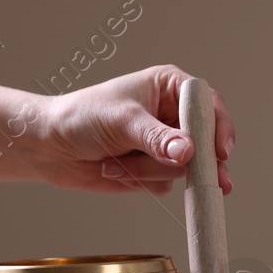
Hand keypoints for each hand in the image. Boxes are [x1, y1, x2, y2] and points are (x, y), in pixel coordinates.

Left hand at [35, 65, 234, 195]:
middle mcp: (171, 115)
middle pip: (203, 143)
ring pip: (183, 169)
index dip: (218, 129)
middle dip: (198, 162)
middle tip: (215, 183)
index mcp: (169, 87)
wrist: (51, 147)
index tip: (221, 152)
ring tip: (119, 162)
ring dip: (151, 171)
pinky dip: (142, 183)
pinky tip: (117, 170)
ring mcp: (164, 145)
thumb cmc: (82, 118)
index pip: (208, 106)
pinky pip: (165, 185)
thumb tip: (188, 152)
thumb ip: (157, 138)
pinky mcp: (154, 170)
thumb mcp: (122, 122)